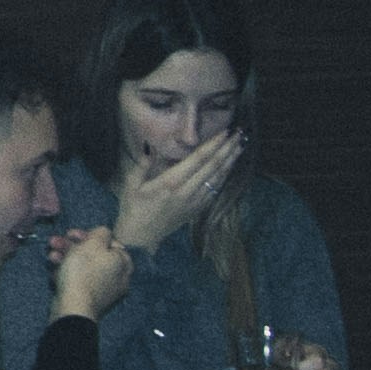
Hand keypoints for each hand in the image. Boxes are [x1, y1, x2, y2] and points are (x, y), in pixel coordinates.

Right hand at [49, 227, 135, 322]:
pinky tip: (54, 270)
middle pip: (95, 254)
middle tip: (55, 241)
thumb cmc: (83, 271)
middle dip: (73, 245)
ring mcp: (104, 290)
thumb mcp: (92, 244)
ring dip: (66, 257)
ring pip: (84, 266)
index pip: (111, 242)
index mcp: (123, 263)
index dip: (90, 235)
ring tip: (50, 255)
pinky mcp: (89, 299)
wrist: (73, 307)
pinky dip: (67, 272)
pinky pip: (79, 280)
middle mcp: (118, 277)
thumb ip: (101, 232)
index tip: (72, 234)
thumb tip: (103, 233)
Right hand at [116, 131, 244, 253]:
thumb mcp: (130, 185)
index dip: (213, 145)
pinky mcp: (198, 208)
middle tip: (240, 134)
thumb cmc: (133, 207)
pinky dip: (225, 176)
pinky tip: (230, 167)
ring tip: (240, 146)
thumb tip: (151, 146)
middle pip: (213, 166)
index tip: (225, 132)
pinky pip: (216, 189)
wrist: (141, 236)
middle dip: (227, 149)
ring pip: (219, 177)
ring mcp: (196, 201)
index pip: (198, 159)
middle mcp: (187, 191)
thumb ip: (142, 165)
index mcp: (171, 182)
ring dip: (231, 161)